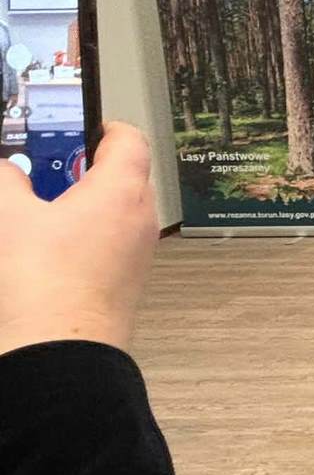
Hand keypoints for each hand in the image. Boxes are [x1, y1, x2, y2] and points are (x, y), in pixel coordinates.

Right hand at [0, 121, 157, 357]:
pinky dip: (82, 237)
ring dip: (80, 206)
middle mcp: (140, 218)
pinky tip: (45, 251)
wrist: (60, 352)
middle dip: (82, 168)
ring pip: (113, 214)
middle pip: (121, 176)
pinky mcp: (124, 284)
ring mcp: (136, 254)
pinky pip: (108, 246)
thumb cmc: (42, 281)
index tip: (80, 122)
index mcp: (122, 189)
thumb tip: (8, 170)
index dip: (104, 125)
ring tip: (36, 210)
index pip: (129, 139)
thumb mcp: (7, 216)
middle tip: (44, 166)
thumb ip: (7, 181)